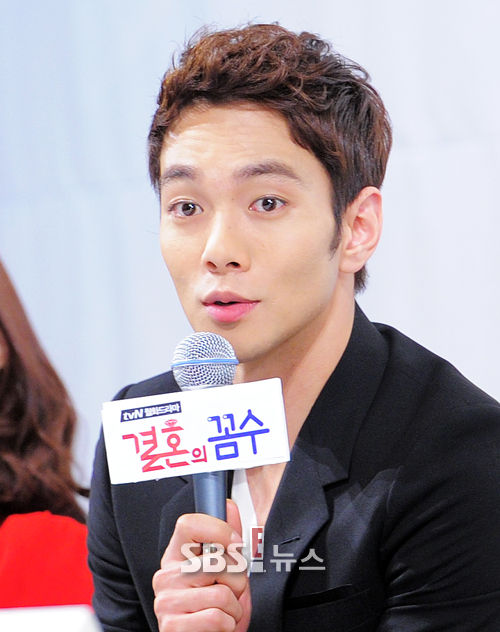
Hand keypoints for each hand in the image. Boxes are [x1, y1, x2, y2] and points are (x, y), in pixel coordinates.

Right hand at [153, 499, 251, 630]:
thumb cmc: (214, 608)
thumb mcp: (225, 571)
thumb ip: (226, 539)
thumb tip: (227, 505)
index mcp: (176, 556)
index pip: (188, 523)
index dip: (219, 529)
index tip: (234, 544)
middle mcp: (166, 575)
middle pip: (216, 562)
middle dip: (237, 581)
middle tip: (231, 591)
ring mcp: (166, 601)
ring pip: (221, 594)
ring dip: (234, 608)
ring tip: (224, 611)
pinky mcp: (172, 627)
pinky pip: (216, 618)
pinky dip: (227, 626)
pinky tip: (217, 627)